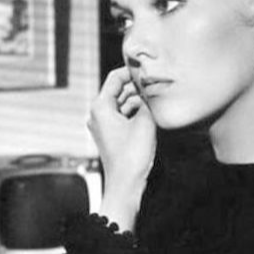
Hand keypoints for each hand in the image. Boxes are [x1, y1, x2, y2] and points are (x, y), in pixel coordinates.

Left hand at [88, 67, 156, 229]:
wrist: (125, 184)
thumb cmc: (132, 154)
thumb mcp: (145, 121)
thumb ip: (147, 101)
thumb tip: (151, 88)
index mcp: (100, 106)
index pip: (115, 78)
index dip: (132, 71)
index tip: (149, 69)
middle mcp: (96, 113)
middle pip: (117, 90)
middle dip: (136, 85)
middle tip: (157, 81)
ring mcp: (101, 124)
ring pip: (120, 103)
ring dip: (137, 99)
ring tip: (156, 94)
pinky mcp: (108, 134)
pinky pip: (121, 115)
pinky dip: (134, 111)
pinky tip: (150, 111)